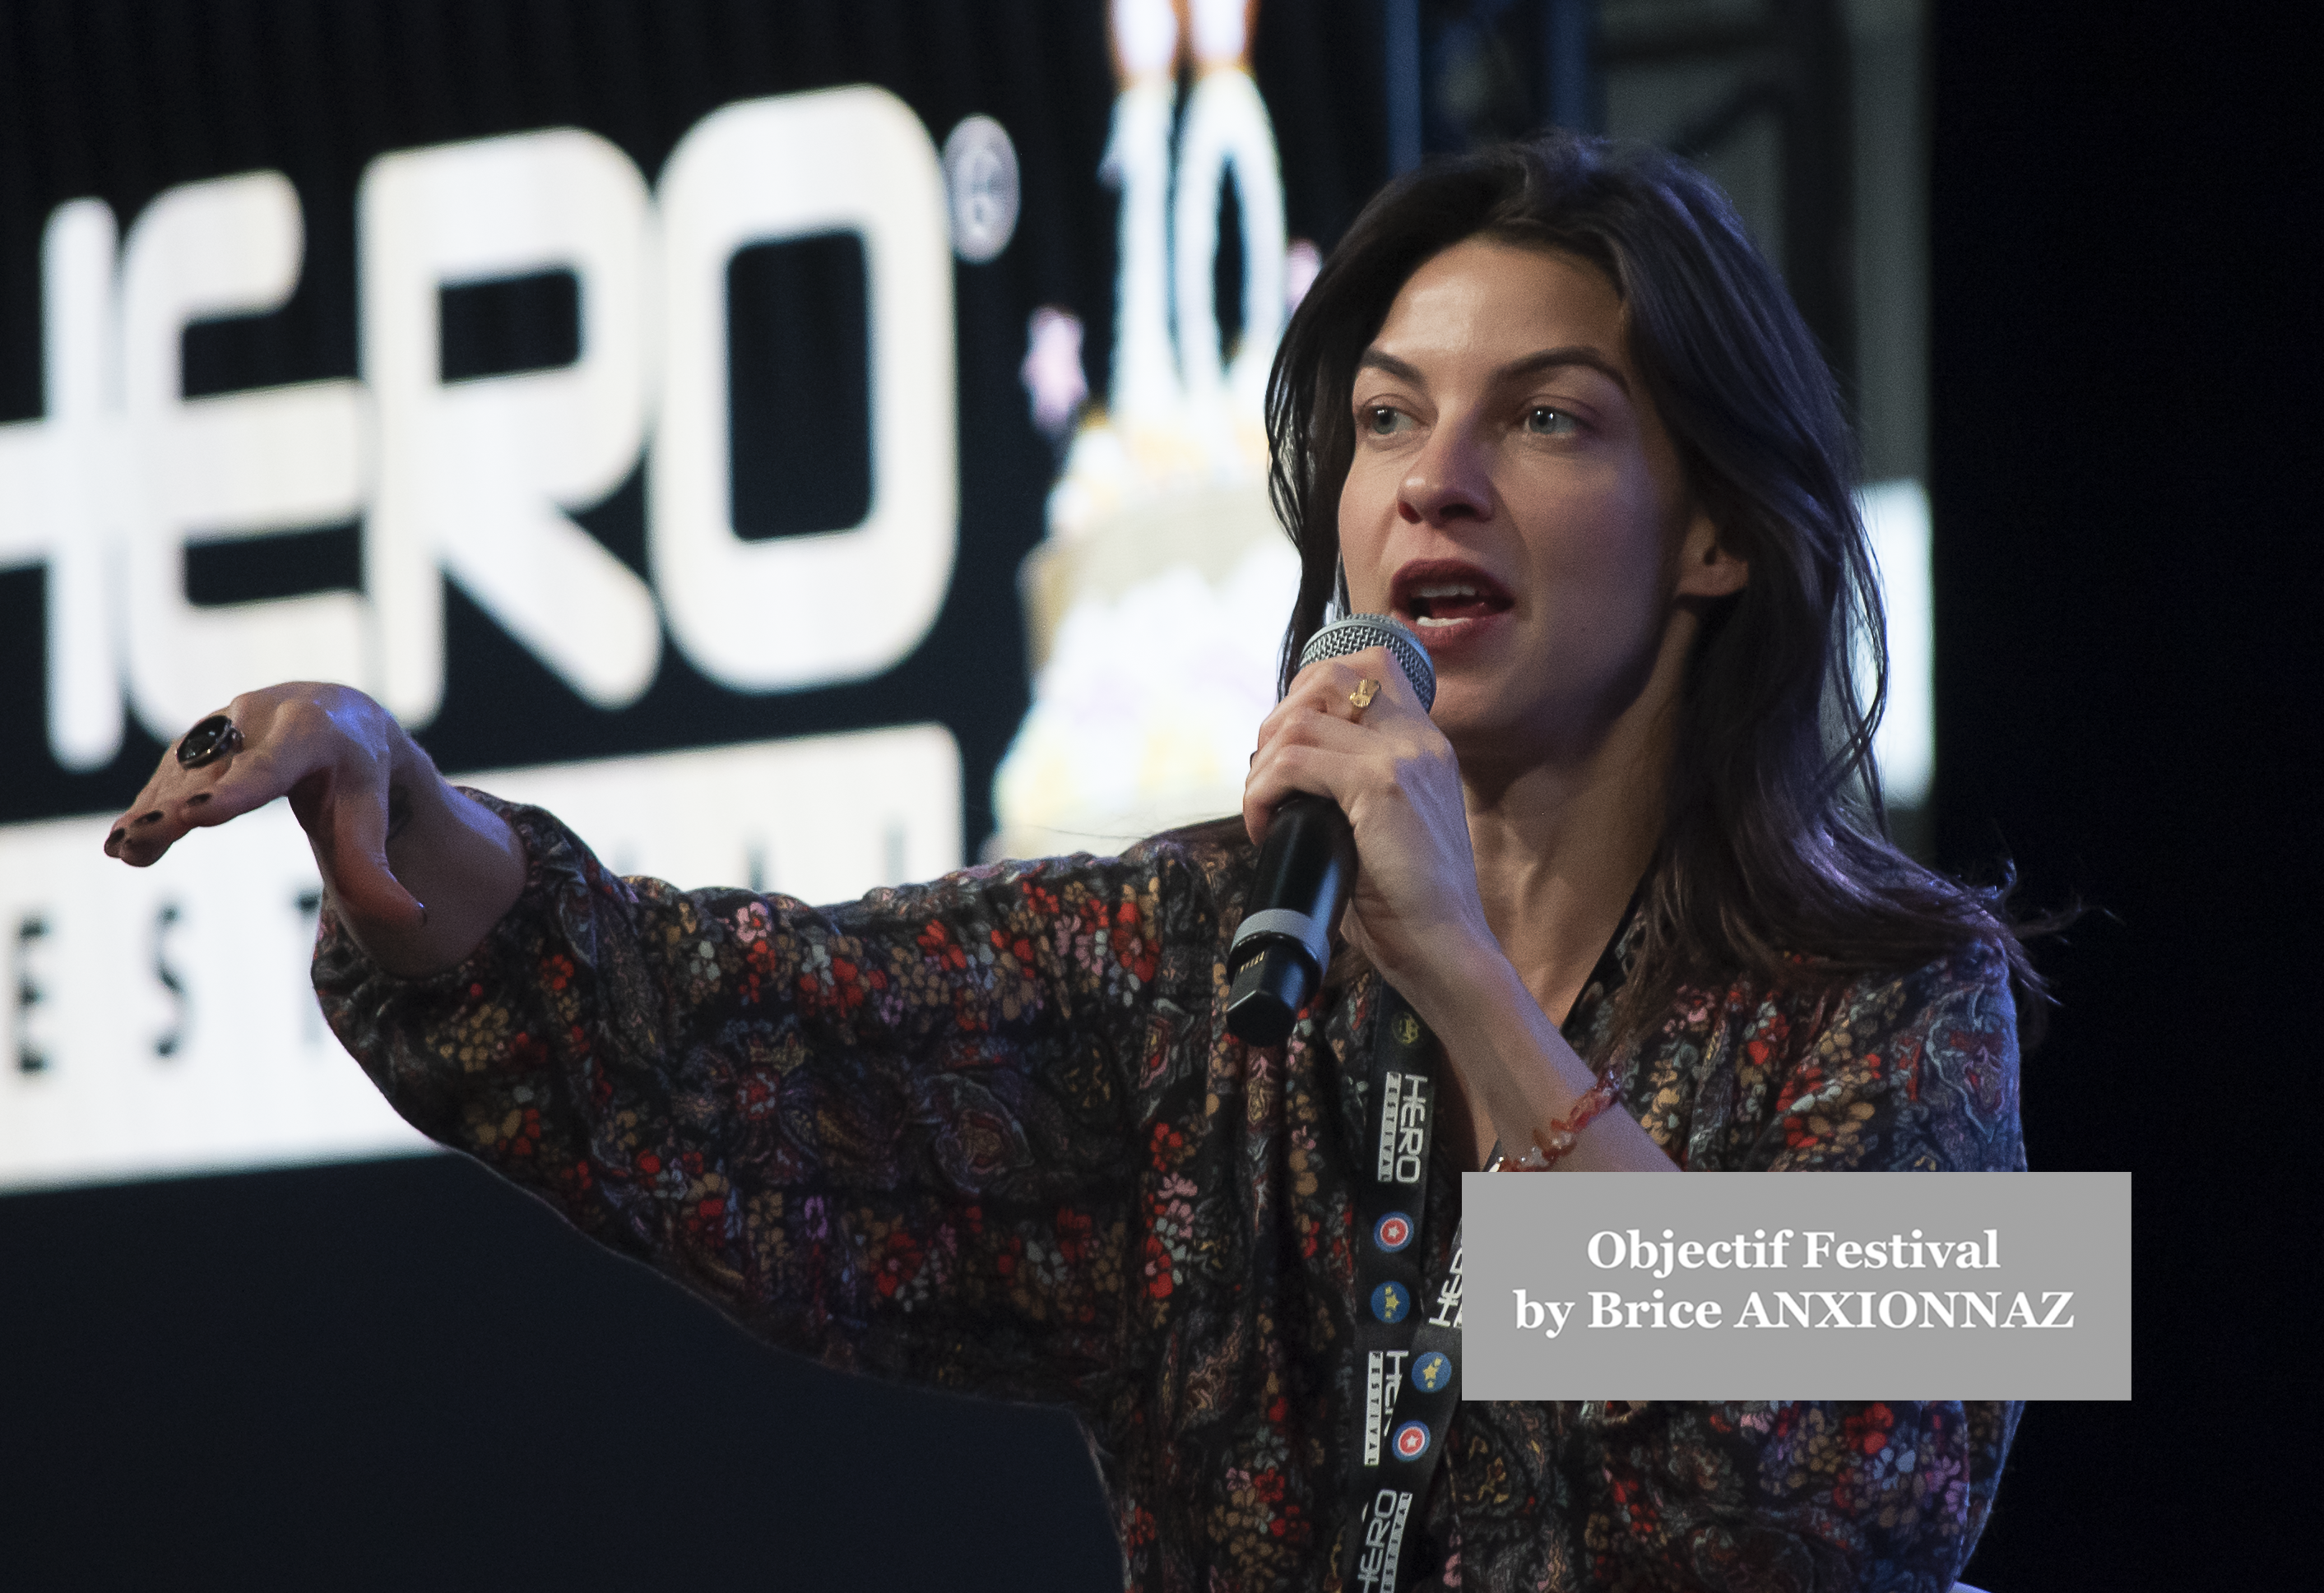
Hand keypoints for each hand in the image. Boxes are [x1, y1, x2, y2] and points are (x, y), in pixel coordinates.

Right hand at [104, 682, 428, 931]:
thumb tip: (413, 920)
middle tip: (142, 841)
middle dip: (175, 806)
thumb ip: (378, 870)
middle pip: (215, 771)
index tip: (197, 813)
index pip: (271, 765)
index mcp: (313, 732)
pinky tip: (122, 843)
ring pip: (183, 773)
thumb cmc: (358, 774)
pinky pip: (168, 777)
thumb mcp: (370, 814)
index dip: (234, 790)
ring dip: (150, 812)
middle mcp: (263, 718)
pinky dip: (146, 808)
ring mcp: (224, 724)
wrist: (338, 716)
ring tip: (124, 852)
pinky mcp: (197, 741)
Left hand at [1241, 646, 1493, 1008]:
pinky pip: (1293, 763)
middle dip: (1278, 720)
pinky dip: (1263, 793)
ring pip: (1299, 721)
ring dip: (1262, 765)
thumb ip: (1350, 793)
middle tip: (1266, 780)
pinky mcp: (1381, 787)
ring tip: (1263, 810)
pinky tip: (1266, 828)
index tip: (1286, 746)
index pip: (1370, 667)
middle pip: (1330, 675)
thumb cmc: (1409, 908)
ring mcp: (1402, 758)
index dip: (1311, 690)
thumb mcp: (1385, 831)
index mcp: (1425, 745)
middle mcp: (1418, 741)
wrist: (1448, 950)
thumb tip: (1285, 784)